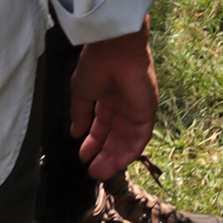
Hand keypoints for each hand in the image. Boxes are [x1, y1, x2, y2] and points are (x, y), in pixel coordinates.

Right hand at [70, 27, 158, 178]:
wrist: (114, 50)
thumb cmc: (96, 65)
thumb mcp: (81, 93)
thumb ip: (80, 115)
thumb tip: (75, 133)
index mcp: (107, 98)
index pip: (101, 126)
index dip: (93, 143)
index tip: (83, 156)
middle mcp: (122, 105)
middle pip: (115, 137)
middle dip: (104, 155)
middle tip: (93, 171)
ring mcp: (136, 110)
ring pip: (127, 141)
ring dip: (115, 159)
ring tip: (100, 172)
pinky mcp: (147, 113)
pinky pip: (140, 138)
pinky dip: (130, 153)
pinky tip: (117, 164)